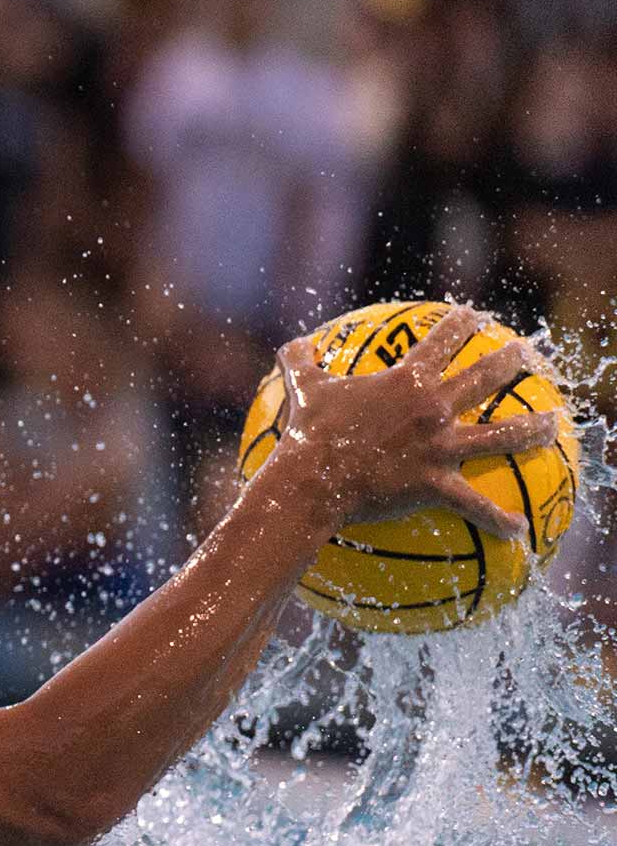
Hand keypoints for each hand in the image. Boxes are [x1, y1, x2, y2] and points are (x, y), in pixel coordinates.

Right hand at [268, 306, 565, 539]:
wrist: (311, 479)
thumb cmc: (306, 433)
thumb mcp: (300, 388)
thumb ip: (300, 361)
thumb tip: (294, 344)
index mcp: (405, 382)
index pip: (441, 340)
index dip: (460, 322)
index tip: (473, 315)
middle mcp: (432, 408)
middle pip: (483, 377)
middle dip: (509, 361)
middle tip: (525, 352)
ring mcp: (438, 447)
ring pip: (498, 436)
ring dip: (531, 430)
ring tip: (551, 425)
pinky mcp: (434, 484)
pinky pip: (474, 505)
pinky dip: (498, 520)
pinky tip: (519, 530)